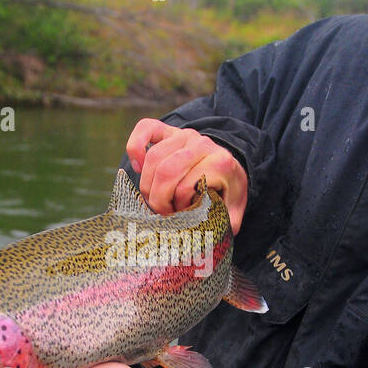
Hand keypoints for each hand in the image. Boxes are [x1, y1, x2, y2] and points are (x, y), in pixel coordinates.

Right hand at [125, 119, 247, 234]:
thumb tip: (201, 239)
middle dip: (158, 199)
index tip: (182, 218)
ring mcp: (184, 135)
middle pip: (166, 172)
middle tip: (163, 213)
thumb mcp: (232, 213)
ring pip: (152, 158)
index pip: (185, 187)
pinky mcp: (169, 130)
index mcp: (221, 163)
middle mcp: (203, 144)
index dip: (178, 207)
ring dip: (147, 184)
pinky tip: (138, 166)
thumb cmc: (226, 193)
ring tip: (155, 199)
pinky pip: (145, 129)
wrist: (229, 166)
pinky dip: (135, 148)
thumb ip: (221, 225)